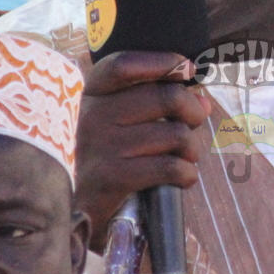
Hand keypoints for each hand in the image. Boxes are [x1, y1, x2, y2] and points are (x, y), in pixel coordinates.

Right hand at [74, 50, 210, 237]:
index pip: (123, 65)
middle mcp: (92, 115)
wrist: (71, 210)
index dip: (162, 62)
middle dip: (192, 111)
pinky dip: (186, 174)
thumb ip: (155, 106)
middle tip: (195, 123)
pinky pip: (170, 167)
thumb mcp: (116, 125)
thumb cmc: (104, 161)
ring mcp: (102, 145)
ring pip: (174, 134)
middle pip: (164, 97)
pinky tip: (181, 178)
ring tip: (184, 157)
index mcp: (90, 96)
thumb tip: (202, 101)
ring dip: (191, 149)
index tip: (186, 69)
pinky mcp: (113, 177)